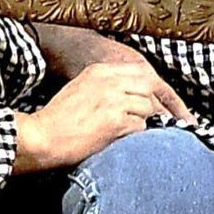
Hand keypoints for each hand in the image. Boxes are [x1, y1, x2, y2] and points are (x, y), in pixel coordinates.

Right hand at [13, 56, 190, 172]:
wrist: (41, 138)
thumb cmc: (57, 121)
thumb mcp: (81, 90)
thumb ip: (106, 87)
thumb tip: (134, 99)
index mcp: (100, 71)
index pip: (141, 71)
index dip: (158, 88)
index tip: (167, 102)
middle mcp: (108, 81)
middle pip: (150, 86)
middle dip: (162, 104)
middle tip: (171, 119)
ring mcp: (112, 99)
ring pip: (148, 107)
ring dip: (147, 123)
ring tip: (140, 135)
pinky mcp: (114, 120)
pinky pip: (141, 127)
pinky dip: (139, 137)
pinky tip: (127, 142)